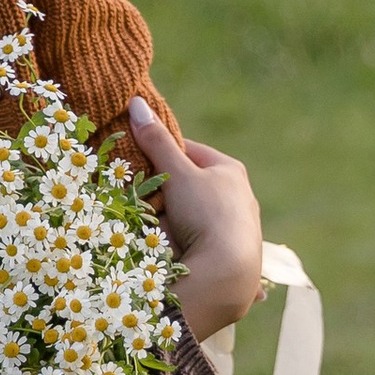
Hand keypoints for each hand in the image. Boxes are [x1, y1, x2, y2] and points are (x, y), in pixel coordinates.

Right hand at [129, 99, 262, 341]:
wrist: (228, 273)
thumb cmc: (205, 213)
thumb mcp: (177, 174)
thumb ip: (156, 141)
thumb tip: (136, 102)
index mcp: (229, 170)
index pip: (188, 151)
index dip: (160, 153)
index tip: (136, 161)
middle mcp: (238, 196)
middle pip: (187, 187)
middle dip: (162, 193)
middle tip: (140, 200)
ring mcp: (236, 228)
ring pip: (190, 216)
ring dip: (169, 221)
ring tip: (151, 229)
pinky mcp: (231, 255)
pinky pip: (197, 242)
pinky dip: (182, 244)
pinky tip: (171, 251)